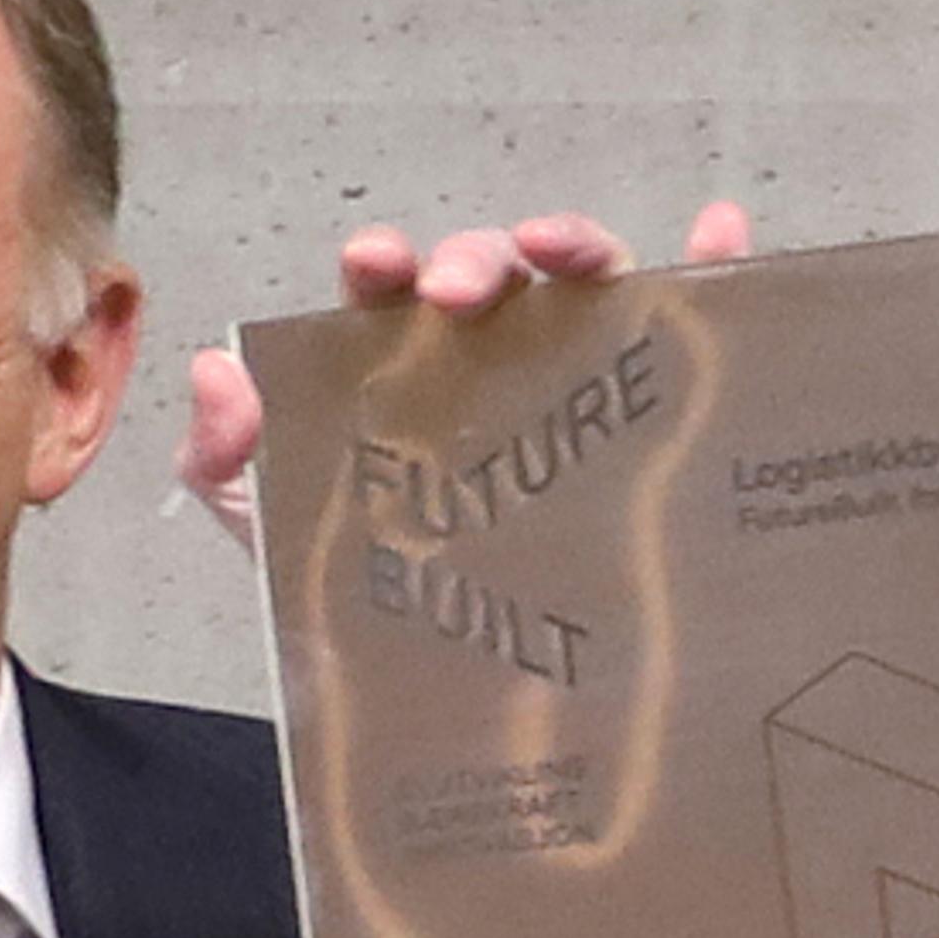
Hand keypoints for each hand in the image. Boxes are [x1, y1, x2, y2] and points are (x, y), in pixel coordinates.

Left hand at [173, 201, 750, 550]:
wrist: (440, 705)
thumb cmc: (364, 604)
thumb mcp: (276, 534)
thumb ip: (223, 465)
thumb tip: (216, 372)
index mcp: (406, 376)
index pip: (397, 299)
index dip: (386, 265)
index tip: (373, 266)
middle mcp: (495, 366)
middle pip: (496, 282)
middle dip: (476, 260)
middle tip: (453, 293)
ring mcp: (576, 387)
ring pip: (588, 288)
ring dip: (577, 244)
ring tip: (561, 249)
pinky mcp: (649, 422)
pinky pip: (691, 335)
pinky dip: (716, 270)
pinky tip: (722, 232)